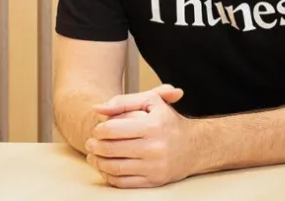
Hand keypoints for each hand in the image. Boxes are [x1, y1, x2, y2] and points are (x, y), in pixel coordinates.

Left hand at [84, 85, 198, 188]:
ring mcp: (154, 166)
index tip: (97, 129)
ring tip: (94, 155)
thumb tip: (97, 109)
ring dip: (98, 162)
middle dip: (95, 146)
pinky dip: (108, 176)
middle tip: (90, 143)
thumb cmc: (168, 122)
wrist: (194, 146)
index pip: (113, 129)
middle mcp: (155, 147)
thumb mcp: (152, 102)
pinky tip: (105, 167)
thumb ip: (124, 102)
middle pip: (111, 149)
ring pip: (114, 168)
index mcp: (153, 125)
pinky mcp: (153, 181)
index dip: (99, 129)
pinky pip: (122, 182)